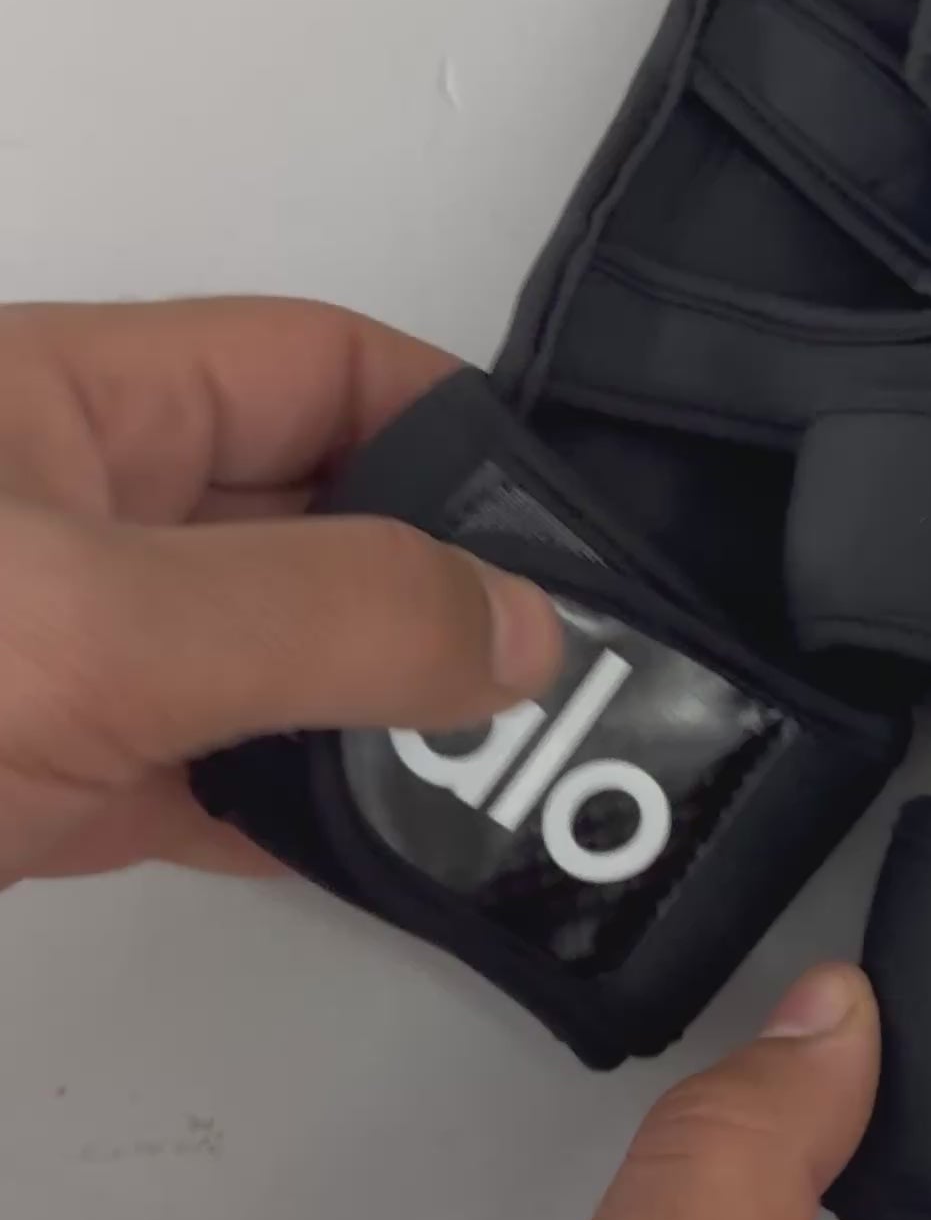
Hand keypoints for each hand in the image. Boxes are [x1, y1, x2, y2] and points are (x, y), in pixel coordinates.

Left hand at [0, 298, 561, 883]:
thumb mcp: (95, 627)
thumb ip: (325, 617)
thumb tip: (527, 630)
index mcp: (70, 403)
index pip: (314, 366)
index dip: (453, 431)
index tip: (580, 544)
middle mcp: (70, 515)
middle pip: (308, 521)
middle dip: (442, 591)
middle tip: (587, 687)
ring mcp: (52, 658)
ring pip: (264, 663)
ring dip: (381, 719)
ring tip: (521, 783)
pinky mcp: (32, 790)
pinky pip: (203, 779)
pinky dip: (296, 816)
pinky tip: (395, 854)